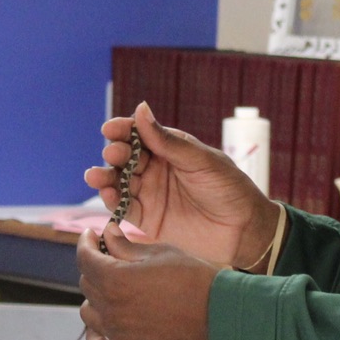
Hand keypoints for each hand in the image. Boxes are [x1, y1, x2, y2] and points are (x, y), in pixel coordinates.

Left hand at [77, 225, 216, 339]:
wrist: (224, 315)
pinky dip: (97, 336)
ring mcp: (120, 335)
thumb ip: (126, 245)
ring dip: (96, 299)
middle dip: (96, 267)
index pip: (85, 259)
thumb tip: (106, 234)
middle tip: (112, 259)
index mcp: (116, 280)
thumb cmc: (196, 278)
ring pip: (88, 314)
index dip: (86, 243)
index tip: (92, 236)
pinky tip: (107, 325)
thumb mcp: (162, 253)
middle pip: (87, 284)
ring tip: (115, 290)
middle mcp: (112, 310)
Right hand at [85, 101, 281, 267]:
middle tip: (112, 154)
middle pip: (126, 157)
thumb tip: (140, 109)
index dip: (123, 130)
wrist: (244, 230)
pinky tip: (107, 194)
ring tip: (95, 176)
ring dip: (105, 177)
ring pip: (120, 182)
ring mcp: (150, 193)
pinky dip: (113, 201)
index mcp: (170, 149)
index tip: (110, 129)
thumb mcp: (200, 161)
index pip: (140, 135)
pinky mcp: (148, 219)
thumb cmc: (229, 188)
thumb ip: (168, 141)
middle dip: (115, 154)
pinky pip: (124, 208)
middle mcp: (156, 169)